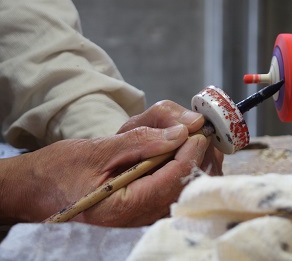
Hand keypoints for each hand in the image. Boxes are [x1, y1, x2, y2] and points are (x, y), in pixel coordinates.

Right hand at [0, 101, 222, 225]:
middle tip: (197, 128)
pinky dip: (184, 166)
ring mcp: (145, 215)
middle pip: (189, 185)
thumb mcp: (99, 150)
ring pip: (188, 188)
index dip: (191, 150)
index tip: (197, 128)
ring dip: (194, 158)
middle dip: (200, 153)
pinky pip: (176, 189)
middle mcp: (140, 217)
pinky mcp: (145, 208)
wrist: (37, 190)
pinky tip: (179, 147)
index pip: (176, 178)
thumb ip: (140, 142)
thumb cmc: (60, 171)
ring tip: (187, 133)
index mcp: (126, 206)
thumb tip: (180, 133)